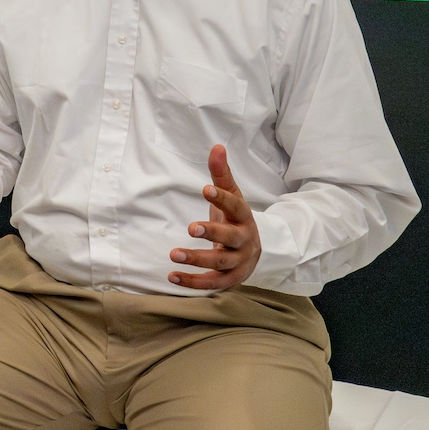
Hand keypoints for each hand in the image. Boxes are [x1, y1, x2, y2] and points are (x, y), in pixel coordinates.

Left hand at [169, 145, 260, 289]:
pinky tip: (172, 277)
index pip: (235, 206)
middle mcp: (244, 240)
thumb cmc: (236, 219)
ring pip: (220, 262)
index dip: (222, 198)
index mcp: (244, 217)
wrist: (256, 250)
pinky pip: (213, 283)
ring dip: (197, 259)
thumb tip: (217, 146)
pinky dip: (193, 282)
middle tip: (190, 227)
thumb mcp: (232, 196)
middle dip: (212, 233)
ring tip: (173, 253)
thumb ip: (221, 175)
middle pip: (230, 238)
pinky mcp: (231, 279)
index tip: (205, 189)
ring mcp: (239, 261)